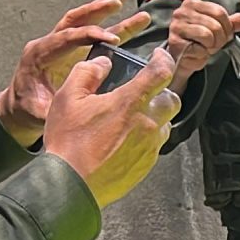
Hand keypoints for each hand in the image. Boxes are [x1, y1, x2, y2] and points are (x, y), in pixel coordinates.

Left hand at [0, 0, 150, 146]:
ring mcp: (59, 44)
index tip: (114, 39)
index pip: (66, 38)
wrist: (18, 107)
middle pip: (74, 20)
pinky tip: (121, 11)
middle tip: (118, 0)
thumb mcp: (40, 111)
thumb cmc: (28, 109)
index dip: (90, 36)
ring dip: (102, 7)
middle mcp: (48, 44)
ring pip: (81, 20)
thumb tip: (81, 105)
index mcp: (39, 55)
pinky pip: (86, 29)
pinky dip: (104, 19)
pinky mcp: (69, 49)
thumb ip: (58, 107)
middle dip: (96, 9)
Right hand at [41, 46, 181, 207]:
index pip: (161, 74)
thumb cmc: (68, 141)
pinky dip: (145, 137)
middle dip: (163, 92)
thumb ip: (87, 73)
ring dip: (154, 116)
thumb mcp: (68, 97)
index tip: (160, 55)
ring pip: (164, 125)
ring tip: (130, 116)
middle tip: (146, 89)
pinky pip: (154, 145)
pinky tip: (123, 139)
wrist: (71, 183)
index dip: (164, 60)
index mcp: (131, 104)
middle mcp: (148, 125)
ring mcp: (150, 147)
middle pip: (172, 101)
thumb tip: (102, 62)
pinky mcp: (147, 165)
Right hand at [165, 0, 239, 77]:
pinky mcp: (175, 41)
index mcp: (194, 4)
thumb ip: (238, 22)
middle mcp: (183, 11)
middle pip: (216, 24)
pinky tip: (196, 51)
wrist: (186, 59)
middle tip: (211, 43)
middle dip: (219, 38)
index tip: (220, 34)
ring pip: (208, 34)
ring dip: (210, 46)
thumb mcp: (222, 28)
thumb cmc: (201, 41)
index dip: (226, 27)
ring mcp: (177, 25)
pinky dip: (202, 52)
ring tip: (203, 46)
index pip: (220, 12)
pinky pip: (200, 46)